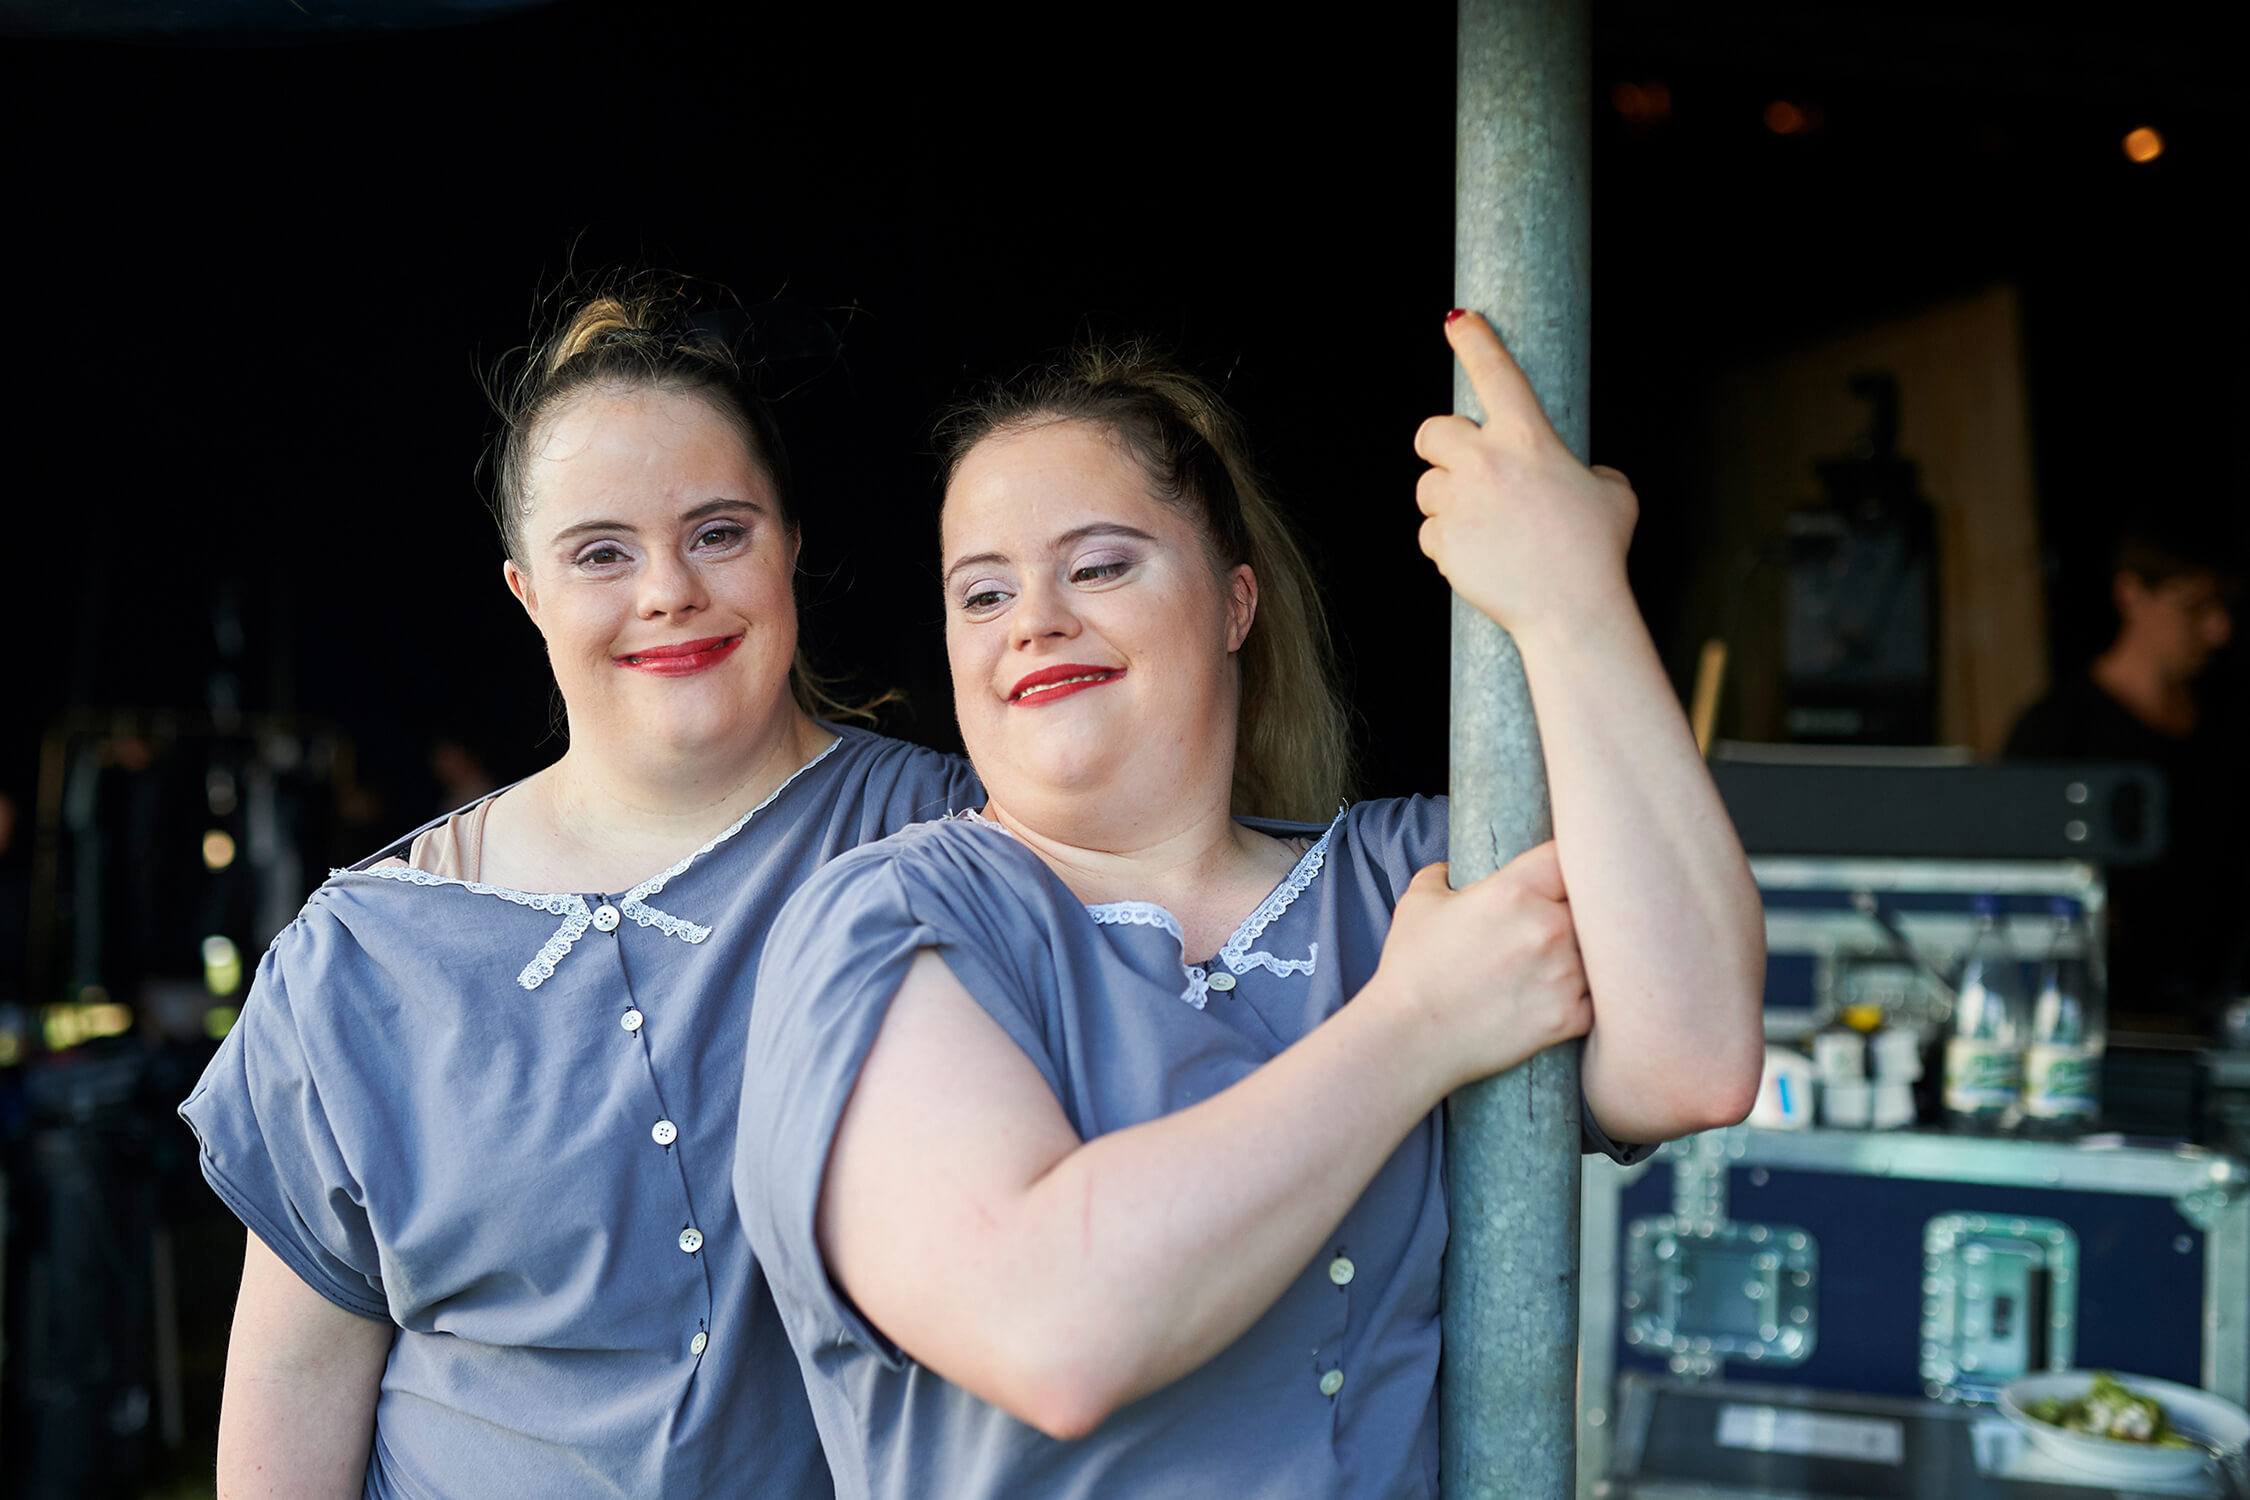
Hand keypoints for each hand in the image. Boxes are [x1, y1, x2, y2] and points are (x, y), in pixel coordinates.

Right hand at [1370, 844, 1591, 1094]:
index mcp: (1515, 891)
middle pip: (1596, 902)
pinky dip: (1588, 995)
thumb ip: (1441, 875)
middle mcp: (1548, 927)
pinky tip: (1566, 995)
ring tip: (1563, 960)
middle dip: (1581, 909)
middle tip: (1563, 920)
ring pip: (1603, 951)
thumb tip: (1450, 870)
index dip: (1568, 862)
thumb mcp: (1418, 904)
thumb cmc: (1410, 969)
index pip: (1569, 855)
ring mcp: (1564, 974)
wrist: (1410, 1039)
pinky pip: (1601, 998)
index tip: (1560, 875)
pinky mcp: (1569, 1017)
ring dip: (1590, 953)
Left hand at [1412, 310, 1637, 636]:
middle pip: (1431, 432)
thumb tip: (1583, 479)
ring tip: (1487, 529)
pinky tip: (1481, 558)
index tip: (1458, 320)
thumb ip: (1591, 474)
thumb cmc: (1596, 552)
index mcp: (1528, 438)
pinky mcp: (1442, 540)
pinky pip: (1429, 533)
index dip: (1474, 340)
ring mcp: (1458, 501)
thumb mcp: (1614, 496)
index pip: (1496, 373)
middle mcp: (1485, 462)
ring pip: (1427, 487)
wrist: (1570, 611)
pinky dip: (1447, 545)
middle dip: (1442, 448)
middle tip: (1466, 471)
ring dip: (1446, 502)